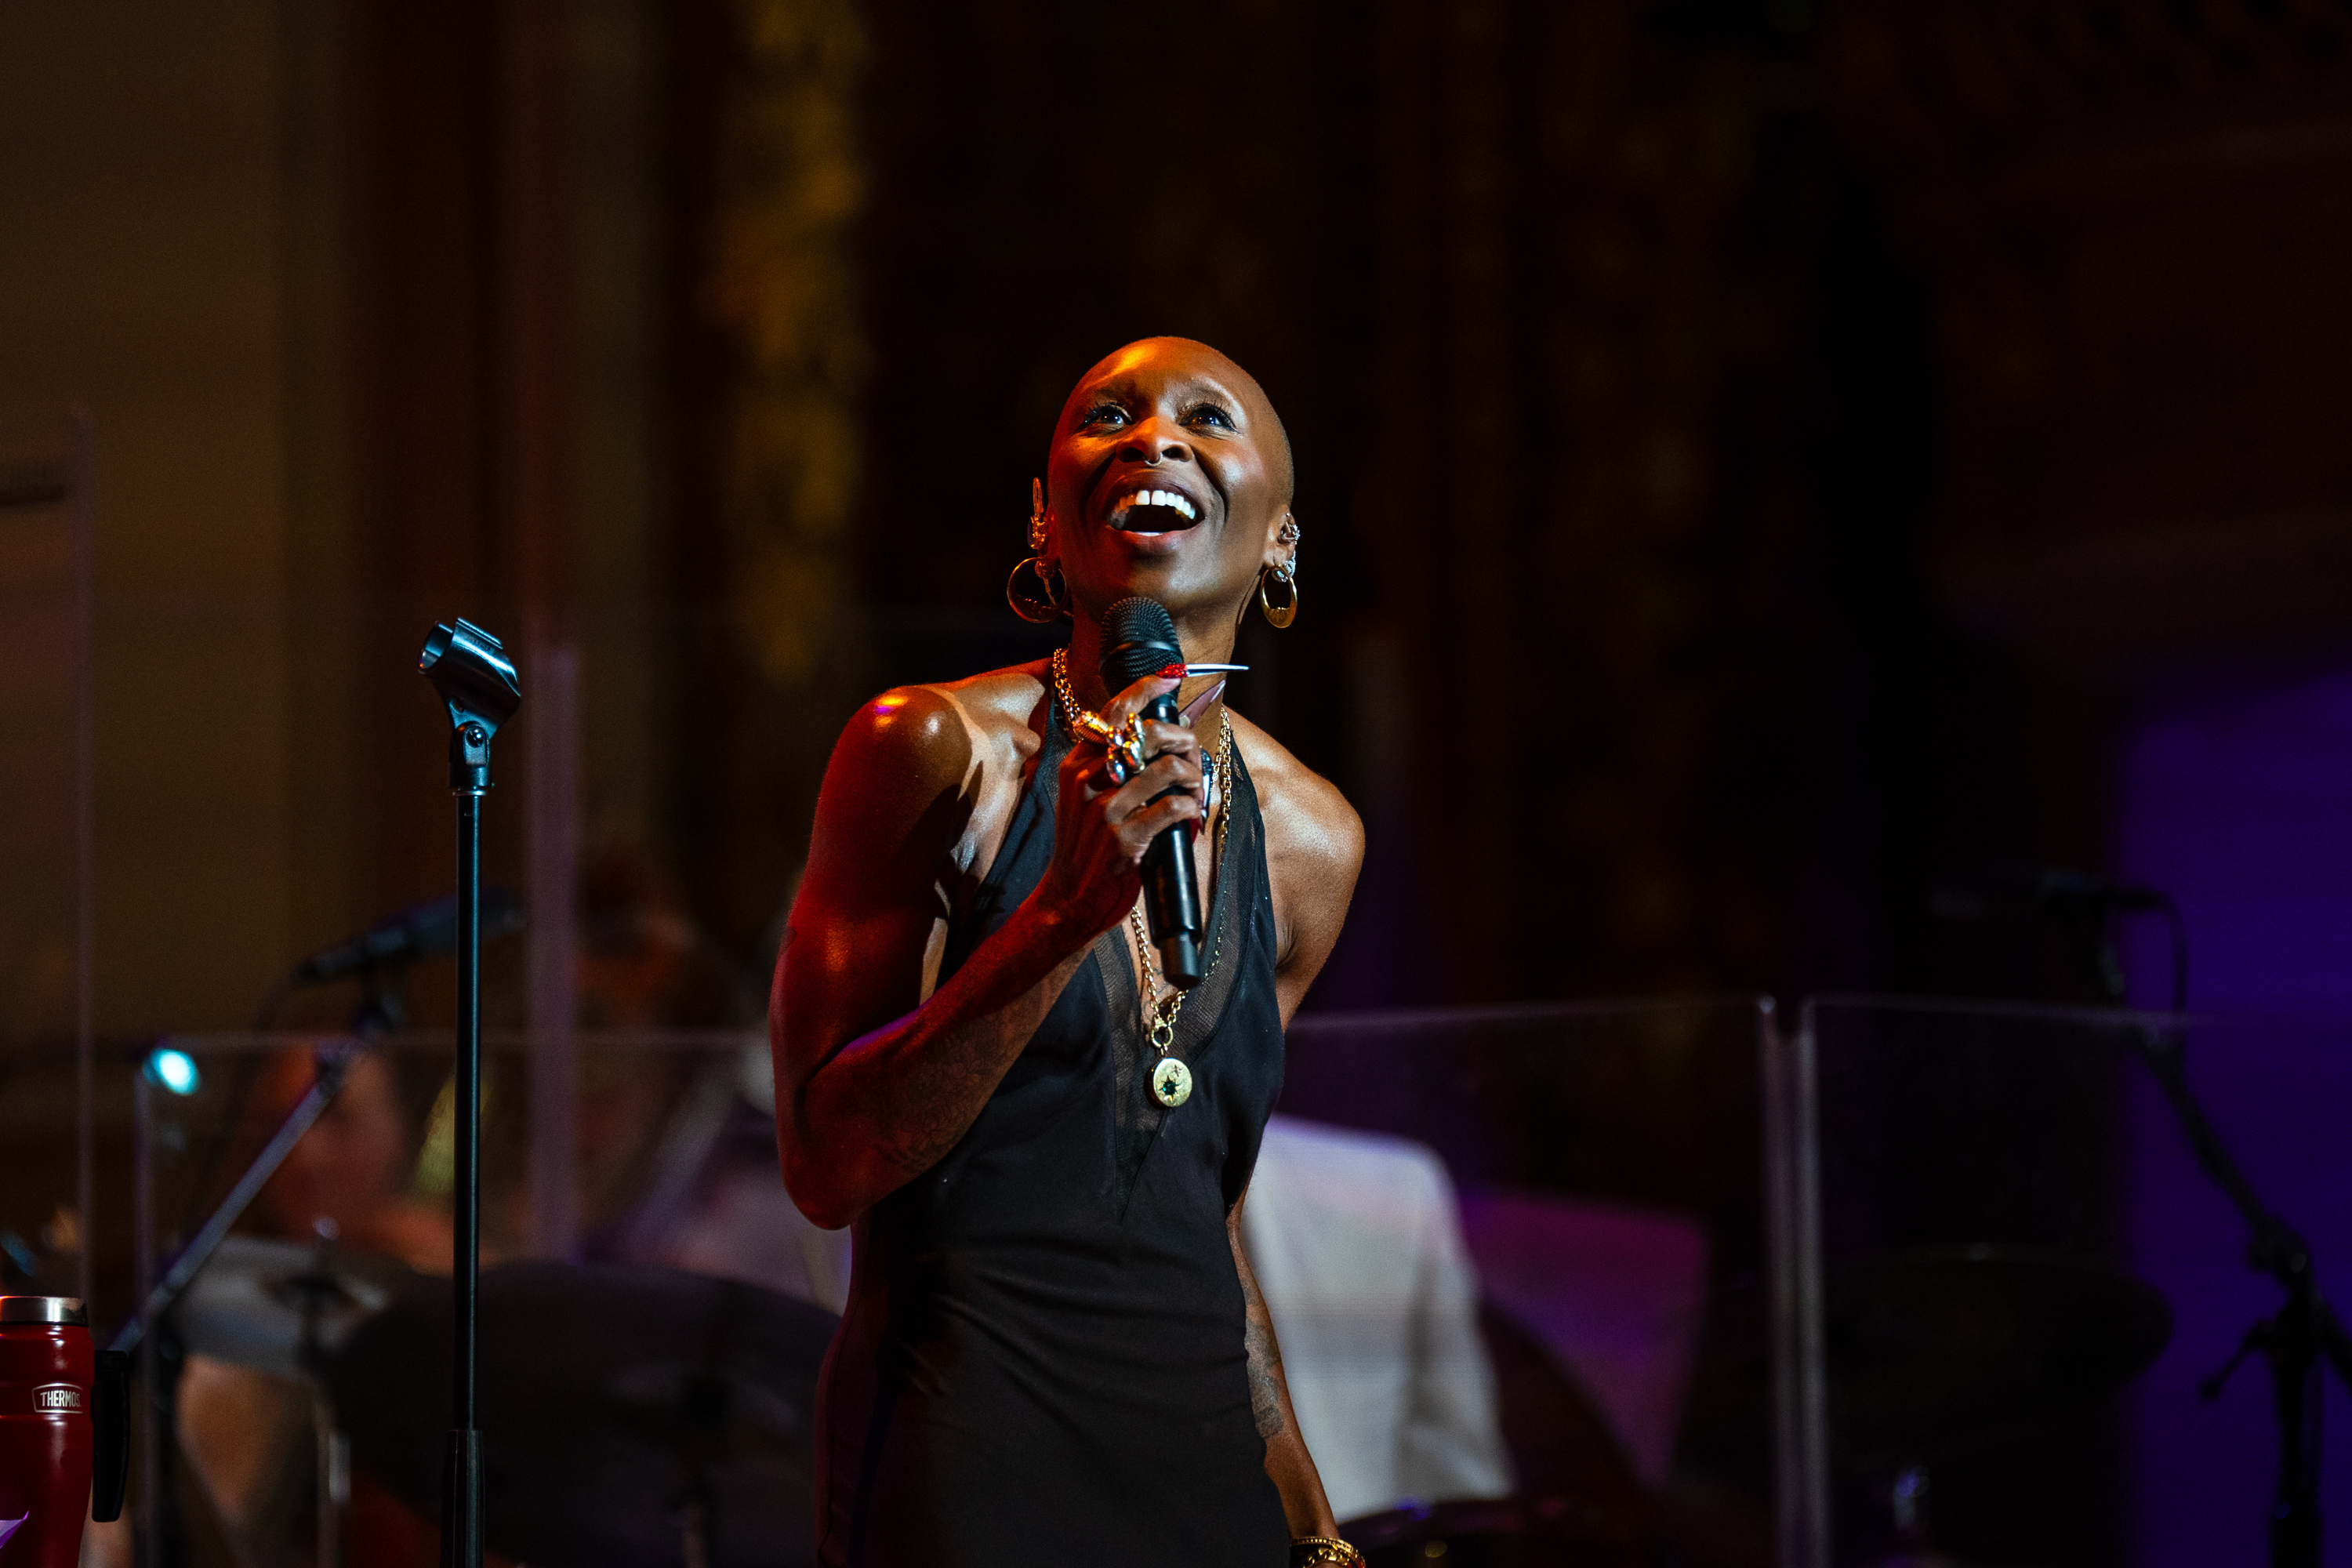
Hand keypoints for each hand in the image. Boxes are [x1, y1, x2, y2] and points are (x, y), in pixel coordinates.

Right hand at [1035, 672, 1201, 938]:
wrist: (1067, 900)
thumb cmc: (1085, 846)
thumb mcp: (1083, 799)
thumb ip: (1109, 766)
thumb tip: (1159, 731)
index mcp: (1077, 765)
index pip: (1112, 714)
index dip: (1145, 690)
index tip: (1171, 679)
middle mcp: (1087, 781)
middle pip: (1145, 734)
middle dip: (1181, 739)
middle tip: (1192, 754)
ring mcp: (1106, 811)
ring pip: (1165, 769)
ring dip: (1191, 776)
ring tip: (1194, 788)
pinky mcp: (1125, 839)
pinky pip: (1172, 807)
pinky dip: (1190, 806)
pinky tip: (1191, 813)